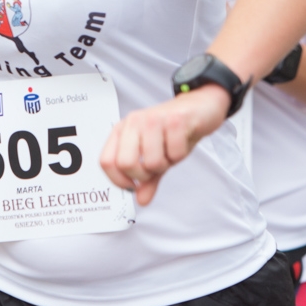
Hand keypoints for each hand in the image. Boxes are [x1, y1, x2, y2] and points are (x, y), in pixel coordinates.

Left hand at [100, 85, 229, 205]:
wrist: (200, 106)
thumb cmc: (174, 129)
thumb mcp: (158, 155)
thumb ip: (148, 178)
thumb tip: (141, 199)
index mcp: (124, 129)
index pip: (106, 161)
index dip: (119, 180)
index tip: (134, 185)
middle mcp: (134, 122)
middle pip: (125, 163)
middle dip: (144, 174)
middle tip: (156, 167)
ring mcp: (154, 120)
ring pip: (152, 162)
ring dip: (166, 163)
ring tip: (171, 150)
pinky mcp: (175, 120)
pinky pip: (175, 154)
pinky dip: (181, 154)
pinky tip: (182, 141)